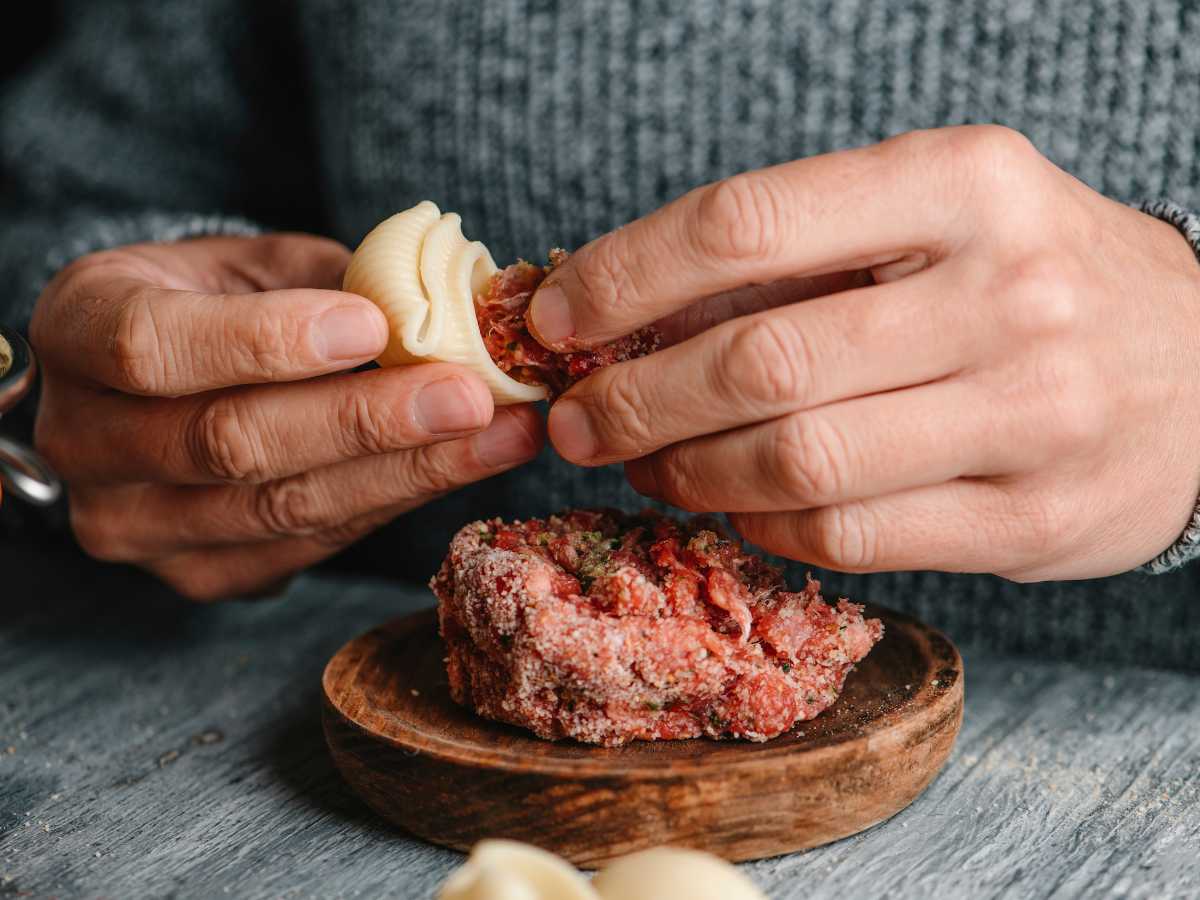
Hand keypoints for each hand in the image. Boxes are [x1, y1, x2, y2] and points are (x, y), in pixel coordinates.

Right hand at [31, 234, 542, 599]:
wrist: (170, 384)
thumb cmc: (216, 302)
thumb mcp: (252, 262)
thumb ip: (327, 279)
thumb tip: (446, 307)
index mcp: (79, 330)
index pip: (153, 347)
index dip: (265, 340)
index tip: (374, 325)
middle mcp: (85, 440)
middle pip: (231, 443)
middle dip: (368, 421)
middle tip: (472, 395)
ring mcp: (134, 523)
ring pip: (282, 510)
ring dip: (407, 473)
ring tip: (501, 436)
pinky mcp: (198, 574)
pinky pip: (307, 546)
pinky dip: (393, 504)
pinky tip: (461, 468)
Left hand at [529, 125, 1199, 579]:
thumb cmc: (1028, 279)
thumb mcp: (932, 220)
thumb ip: (792, 258)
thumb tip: (617, 308)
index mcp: (963, 183)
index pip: (745, 223)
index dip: (624, 277)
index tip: (554, 318)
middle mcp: (1007, 290)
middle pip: (760, 360)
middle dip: (633, 398)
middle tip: (575, 420)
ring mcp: (1032, 413)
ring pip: (797, 463)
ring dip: (687, 470)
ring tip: (643, 461)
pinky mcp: (1035, 519)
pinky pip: (848, 535)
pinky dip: (761, 524)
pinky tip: (732, 502)